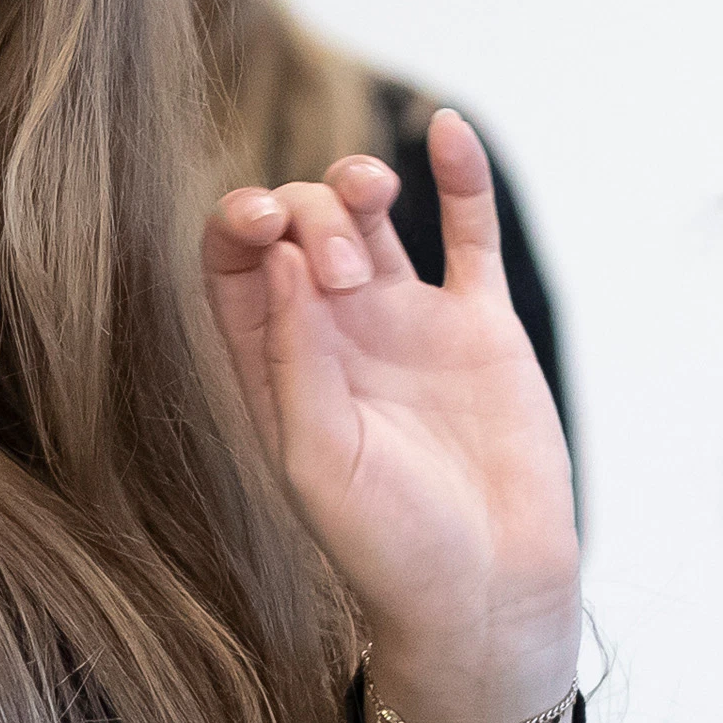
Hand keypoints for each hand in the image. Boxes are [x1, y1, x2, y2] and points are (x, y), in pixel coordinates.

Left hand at [200, 113, 580, 722]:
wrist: (486, 593)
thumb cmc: (388, 549)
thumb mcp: (316, 462)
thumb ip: (292, 357)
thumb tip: (279, 253)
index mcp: (275, 369)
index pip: (236, 266)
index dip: (238, 225)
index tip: (259, 223)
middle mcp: (334, 337)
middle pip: (300, 225)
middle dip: (311, 217)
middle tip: (342, 277)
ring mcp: (408, 324)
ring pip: (371, 217)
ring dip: (360, 184)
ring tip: (376, 202)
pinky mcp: (479, 327)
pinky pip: (469, 235)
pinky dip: (460, 179)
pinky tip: (446, 130)